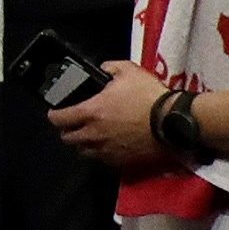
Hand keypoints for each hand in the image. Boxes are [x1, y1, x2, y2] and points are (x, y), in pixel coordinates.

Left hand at [50, 60, 171, 167]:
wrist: (173, 122)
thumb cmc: (150, 96)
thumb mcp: (129, 71)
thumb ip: (109, 68)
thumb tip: (101, 70)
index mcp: (91, 112)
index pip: (59, 119)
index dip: (55, 114)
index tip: (57, 112)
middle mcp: (94, 134)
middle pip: (68, 138)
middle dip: (67, 131)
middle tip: (74, 124)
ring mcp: (108, 150)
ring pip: (83, 151)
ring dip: (83, 144)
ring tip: (90, 136)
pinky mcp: (122, 161)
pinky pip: (103, 160)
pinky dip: (100, 154)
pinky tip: (107, 146)